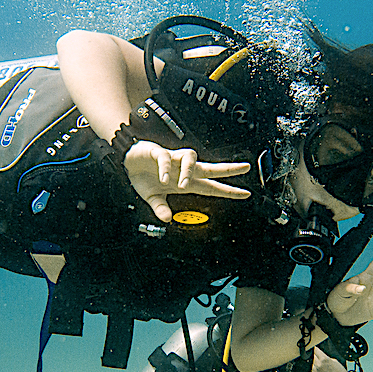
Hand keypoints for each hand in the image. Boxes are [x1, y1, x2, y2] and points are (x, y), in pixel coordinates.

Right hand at [124, 141, 250, 222]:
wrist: (127, 162)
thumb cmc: (144, 177)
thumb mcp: (152, 197)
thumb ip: (160, 208)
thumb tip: (167, 219)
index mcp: (186, 182)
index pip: (212, 186)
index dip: (229, 190)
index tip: (245, 193)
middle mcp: (183, 169)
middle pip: (211, 167)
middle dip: (228, 169)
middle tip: (246, 167)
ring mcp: (173, 160)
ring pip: (191, 158)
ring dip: (188, 172)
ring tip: (182, 185)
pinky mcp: (159, 152)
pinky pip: (166, 158)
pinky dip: (166, 169)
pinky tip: (163, 179)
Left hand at [308, 348, 352, 371]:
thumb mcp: (334, 361)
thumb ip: (325, 357)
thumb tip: (319, 356)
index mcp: (324, 359)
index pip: (314, 350)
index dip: (314, 349)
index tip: (313, 350)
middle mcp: (319, 365)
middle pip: (311, 357)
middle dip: (313, 357)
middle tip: (316, 358)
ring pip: (309, 365)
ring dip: (312, 364)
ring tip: (317, 366)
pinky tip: (313, 371)